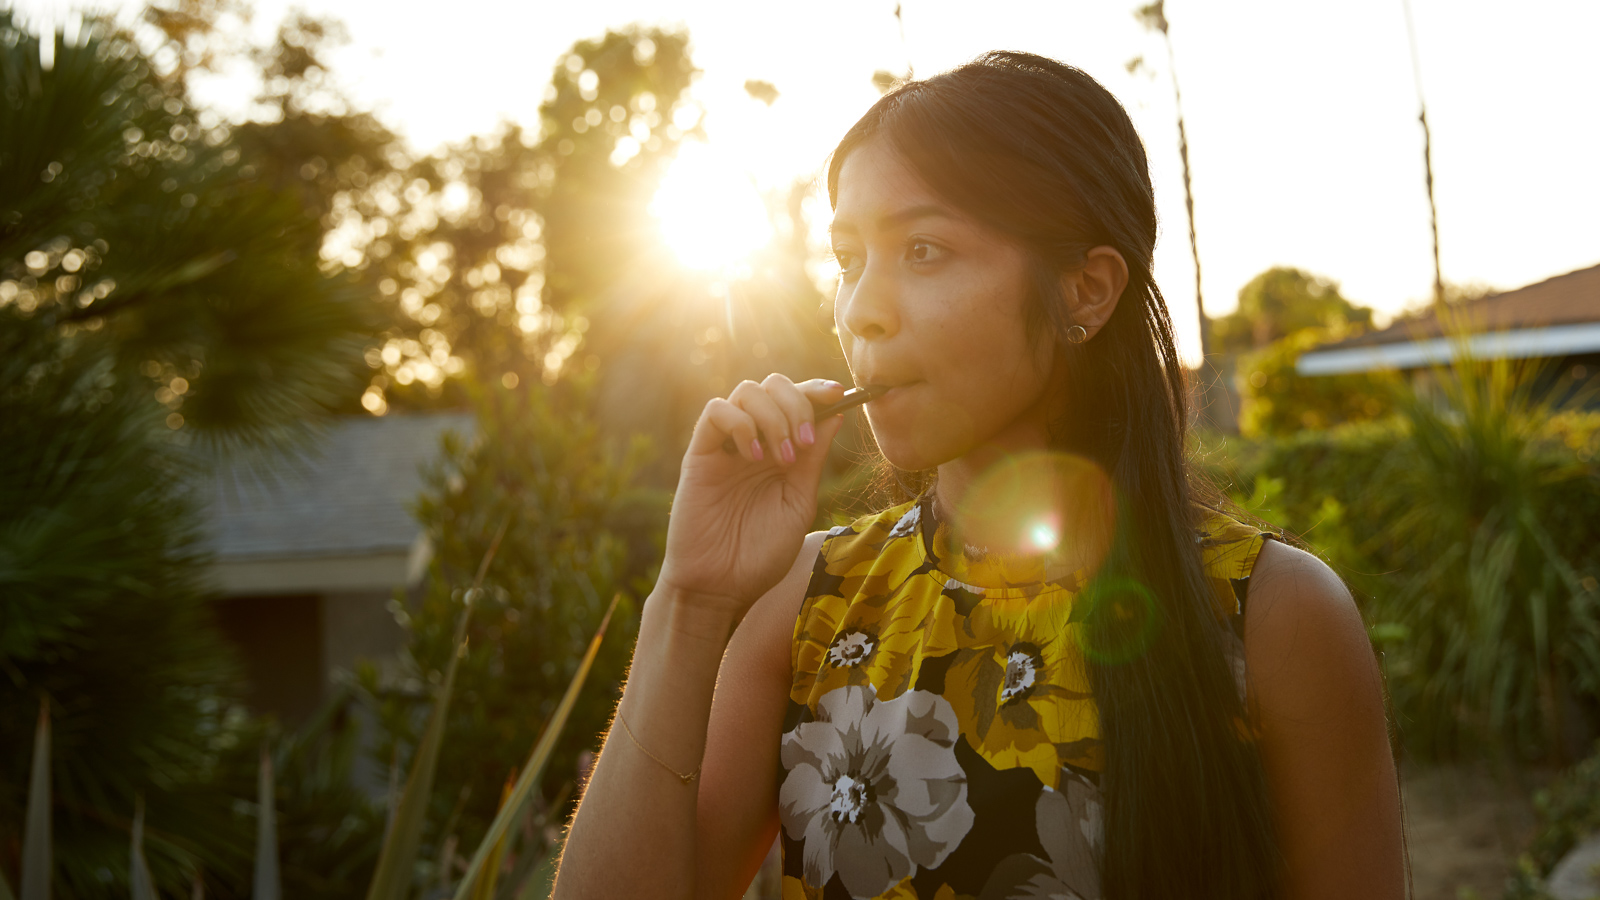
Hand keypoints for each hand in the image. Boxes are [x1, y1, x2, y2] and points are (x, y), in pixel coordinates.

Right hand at [657, 376, 847, 617]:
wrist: (721, 587)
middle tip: (804, 443)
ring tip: (780, 458)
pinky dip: (740, 424)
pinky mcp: (700, 454)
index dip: (817, 390)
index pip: (799, 401)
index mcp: (782, 451)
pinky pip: (715, 412)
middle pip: (773, 385)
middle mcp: (755, 441)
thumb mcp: (799, 503)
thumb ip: (814, 460)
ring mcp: (727, 446)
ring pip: (746, 391)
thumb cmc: (761, 554)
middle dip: (797, 403)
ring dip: (773, 416)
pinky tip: (753, 458)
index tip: (839, 394)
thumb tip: (835, 415)